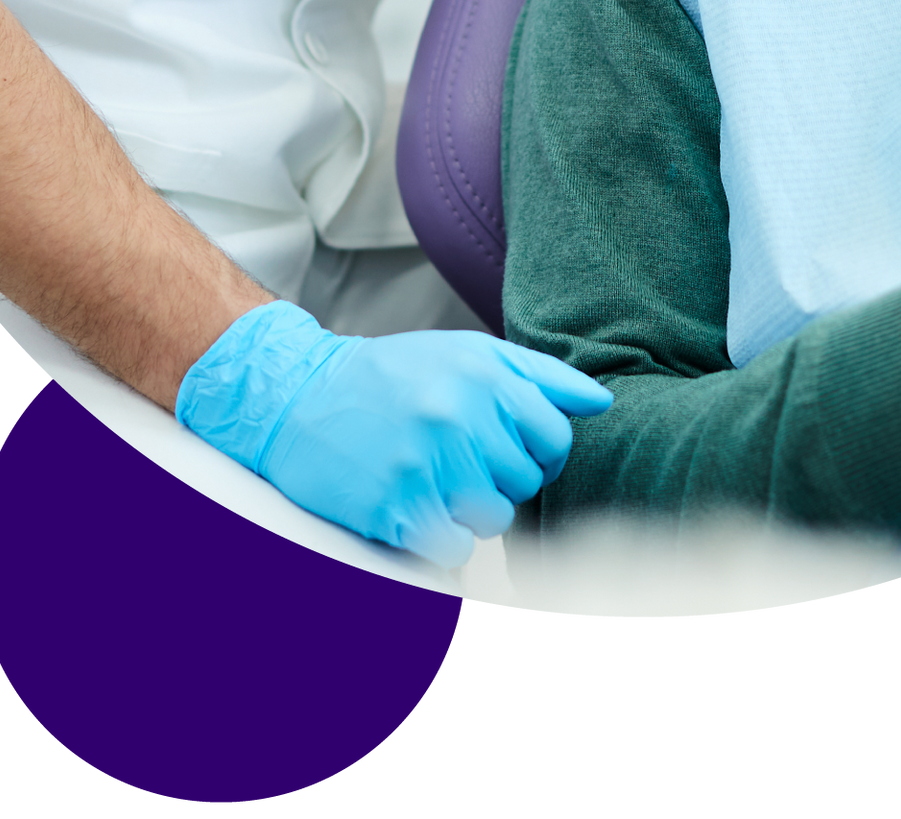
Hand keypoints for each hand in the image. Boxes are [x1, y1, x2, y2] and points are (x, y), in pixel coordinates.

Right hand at [176, 304, 611, 566]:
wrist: (298, 397)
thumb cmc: (394, 376)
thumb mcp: (467, 354)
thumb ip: (538, 375)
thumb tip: (602, 402)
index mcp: (483, 372)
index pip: (555, 437)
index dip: (537, 452)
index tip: (504, 448)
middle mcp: (460, 413)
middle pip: (525, 481)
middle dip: (500, 479)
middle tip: (456, 460)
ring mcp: (427, 461)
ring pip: (495, 517)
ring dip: (470, 510)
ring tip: (434, 479)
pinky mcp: (397, 505)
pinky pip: (456, 546)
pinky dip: (441, 536)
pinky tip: (415, 505)